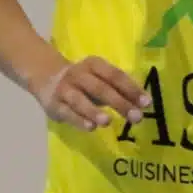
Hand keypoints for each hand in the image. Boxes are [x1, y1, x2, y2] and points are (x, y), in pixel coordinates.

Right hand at [32, 56, 148, 131]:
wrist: (47, 77)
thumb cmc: (84, 81)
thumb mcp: (100, 78)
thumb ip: (119, 89)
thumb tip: (143, 103)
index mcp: (94, 65)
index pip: (115, 75)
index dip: (131, 88)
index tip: (146, 103)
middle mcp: (79, 74)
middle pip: (100, 88)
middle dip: (119, 103)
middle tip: (136, 117)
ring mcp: (65, 89)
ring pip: (80, 100)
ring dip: (94, 111)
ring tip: (108, 122)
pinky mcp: (54, 104)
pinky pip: (67, 112)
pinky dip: (79, 120)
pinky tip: (90, 128)